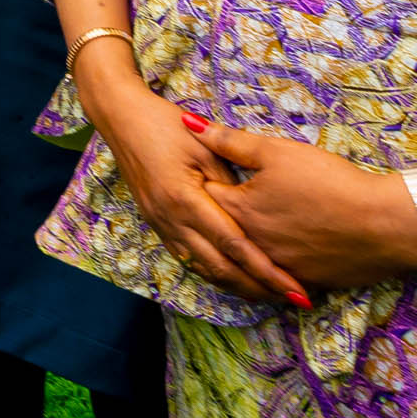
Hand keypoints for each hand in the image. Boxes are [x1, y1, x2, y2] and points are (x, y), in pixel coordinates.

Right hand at [75, 69, 309, 309]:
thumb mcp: (206, 146)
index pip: (234, 245)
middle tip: (293, 299)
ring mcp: (161, 225)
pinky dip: (215, 273)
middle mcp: (171, 219)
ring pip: (203, 270)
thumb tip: (257, 214)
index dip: (265, 270)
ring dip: (237, 286)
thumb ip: (231, 182)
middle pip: (220, 268)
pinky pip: (189, 259)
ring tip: (270, 294)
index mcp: (185, 199)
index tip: (294, 288)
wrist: (122, 118)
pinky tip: (235, 278)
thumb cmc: (166, 124)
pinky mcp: (156, 224)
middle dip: (257, 288)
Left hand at [188, 118, 416, 294]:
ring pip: (246, 258)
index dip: (201, 182)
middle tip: (210, 204)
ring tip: (238, 231)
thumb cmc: (329, 182)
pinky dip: (267, 267)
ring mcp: (277, 267)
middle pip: (220, 231)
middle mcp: (252, 245)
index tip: (199, 173)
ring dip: (238, 247)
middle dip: (212, 217)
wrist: (383, 223)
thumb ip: (230, 140)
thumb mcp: (277, 152)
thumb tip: (189, 123)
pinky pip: (274, 276)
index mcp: (241, 211)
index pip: (203, 196)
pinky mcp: (302, 281)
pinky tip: (272, 256)